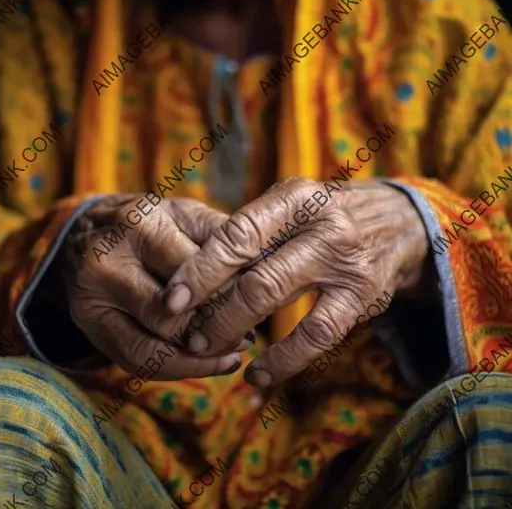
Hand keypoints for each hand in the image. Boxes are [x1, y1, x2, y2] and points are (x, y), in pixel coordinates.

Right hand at [64, 196, 249, 379]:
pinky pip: (137, 361)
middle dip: (218, 328)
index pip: (196, 269)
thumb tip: (268, 271)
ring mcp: (93, 297)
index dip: (232, 291)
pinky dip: (179, 369)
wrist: (91, 233)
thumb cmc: (155, 225)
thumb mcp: (188, 216)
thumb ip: (224, 240)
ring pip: (154, 346)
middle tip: (249, 334)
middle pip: (173, 313)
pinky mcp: (91, 326)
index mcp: (139, 223)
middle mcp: (109, 260)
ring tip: (234, 354)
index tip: (261, 301)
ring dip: (201, 358)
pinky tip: (209, 363)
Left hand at [162, 177, 428, 387]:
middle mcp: (322, 226)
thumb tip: (194, 273)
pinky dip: (283, 361)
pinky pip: (316, 336)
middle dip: (211, 309)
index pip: (237, 234)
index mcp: (295, 198)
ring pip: (278, 302)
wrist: (400, 222)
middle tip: (183, 330)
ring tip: (209, 349)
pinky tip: (257, 374)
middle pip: (254, 273)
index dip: (201, 269)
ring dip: (236, 330)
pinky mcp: (363, 297)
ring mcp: (345, 263)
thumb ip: (252, 231)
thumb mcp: (292, 204)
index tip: (172, 298)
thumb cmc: (326, 214)